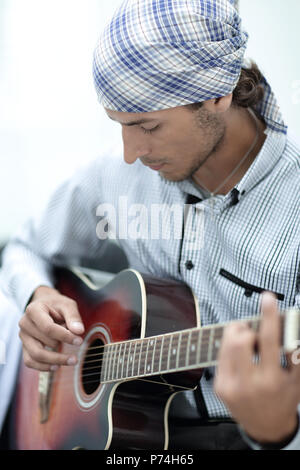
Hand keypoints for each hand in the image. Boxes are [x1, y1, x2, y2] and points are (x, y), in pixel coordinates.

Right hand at [19, 286, 84, 370]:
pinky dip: (43, 367)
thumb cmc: (56, 305)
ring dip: (54, 360)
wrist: (44, 304)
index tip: (79, 340)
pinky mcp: (25, 346)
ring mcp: (23, 336)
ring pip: (35, 355)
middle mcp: (25, 323)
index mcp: (33, 310)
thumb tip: (79, 331)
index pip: (48, 328)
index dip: (64, 336)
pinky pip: (30, 361)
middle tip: (78, 345)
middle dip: (62, 346)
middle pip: (43, 342)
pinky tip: (57, 366)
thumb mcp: (67, 305)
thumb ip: (73, 317)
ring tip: (71, 360)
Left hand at [214, 292, 299, 443]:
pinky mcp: (220, 386)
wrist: (266, 427)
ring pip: (226, 344)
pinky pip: (221, 356)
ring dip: (236, 334)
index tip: (268, 298)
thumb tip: (292, 325)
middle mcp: (249, 383)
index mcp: (271, 380)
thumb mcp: (296, 378)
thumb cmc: (283, 398)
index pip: (268, 340)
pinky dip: (230, 348)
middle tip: (253, 330)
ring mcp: (230, 386)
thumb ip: (296, 352)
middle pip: (240, 339)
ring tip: (247, 340)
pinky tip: (241, 355)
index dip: (268, 315)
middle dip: (246, 327)